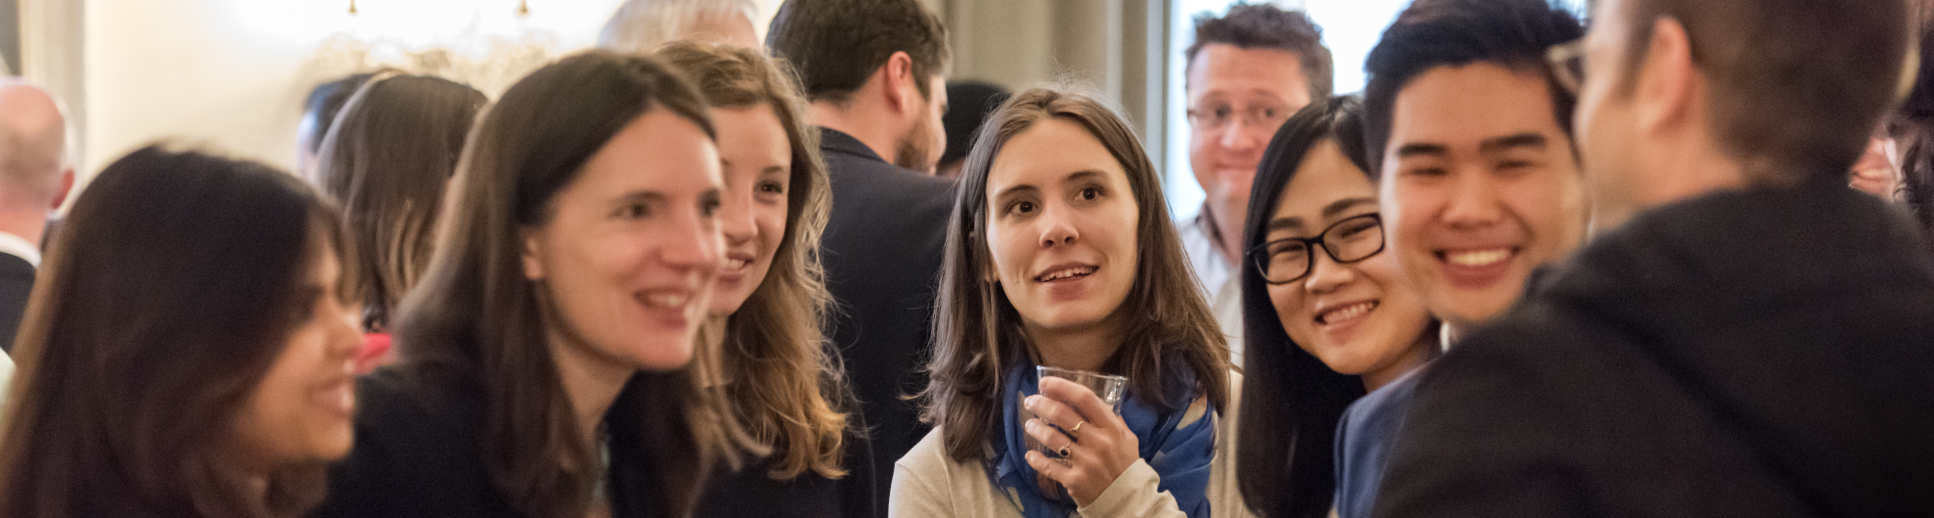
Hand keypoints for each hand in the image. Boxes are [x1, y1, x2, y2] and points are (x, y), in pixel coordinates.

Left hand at [1022, 376, 1138, 506]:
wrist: (1127, 500)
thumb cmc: (1126, 466)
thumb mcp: (1127, 439)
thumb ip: (1113, 419)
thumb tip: (1096, 400)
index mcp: (1112, 428)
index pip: (1085, 399)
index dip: (1062, 387)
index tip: (1045, 382)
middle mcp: (1098, 442)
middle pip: (1062, 414)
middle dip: (1041, 404)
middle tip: (1030, 401)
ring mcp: (1086, 462)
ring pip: (1052, 437)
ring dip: (1035, 428)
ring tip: (1029, 424)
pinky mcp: (1074, 480)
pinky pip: (1049, 466)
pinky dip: (1036, 459)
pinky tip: (1030, 454)